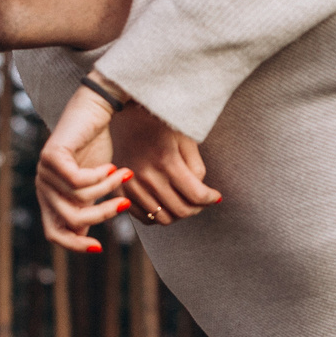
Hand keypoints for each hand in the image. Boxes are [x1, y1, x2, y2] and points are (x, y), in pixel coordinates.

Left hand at [36, 87, 132, 253]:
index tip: (99, 247)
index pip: (54, 233)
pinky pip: (78, 182)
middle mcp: (43, 187)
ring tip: (123, 175)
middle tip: (124, 202)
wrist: (97, 110)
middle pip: (70, 221)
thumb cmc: (98, 146)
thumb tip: (87, 240)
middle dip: (102, 214)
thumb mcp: (96, 186)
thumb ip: (89, 209)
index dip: (75, 245)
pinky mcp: (51, 156)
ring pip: (77, 201)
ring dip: (107, 190)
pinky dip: (101, 177)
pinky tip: (112, 166)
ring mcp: (44, 172)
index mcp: (51, 198)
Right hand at [111, 105, 220, 225]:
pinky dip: (158, 216)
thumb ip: (196, 167)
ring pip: (163, 219)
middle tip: (202, 201)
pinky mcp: (120, 191)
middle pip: (181, 211)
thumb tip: (200, 193)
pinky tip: (164, 202)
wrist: (124, 117)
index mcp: (166, 160)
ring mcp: (131, 186)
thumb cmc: (158, 124)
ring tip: (183, 201)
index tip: (215, 197)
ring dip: (178, 214)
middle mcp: (146, 176)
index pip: (196, 195)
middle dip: (197, 208)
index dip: (211, 199)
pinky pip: (144, 218)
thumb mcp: (184, 138)